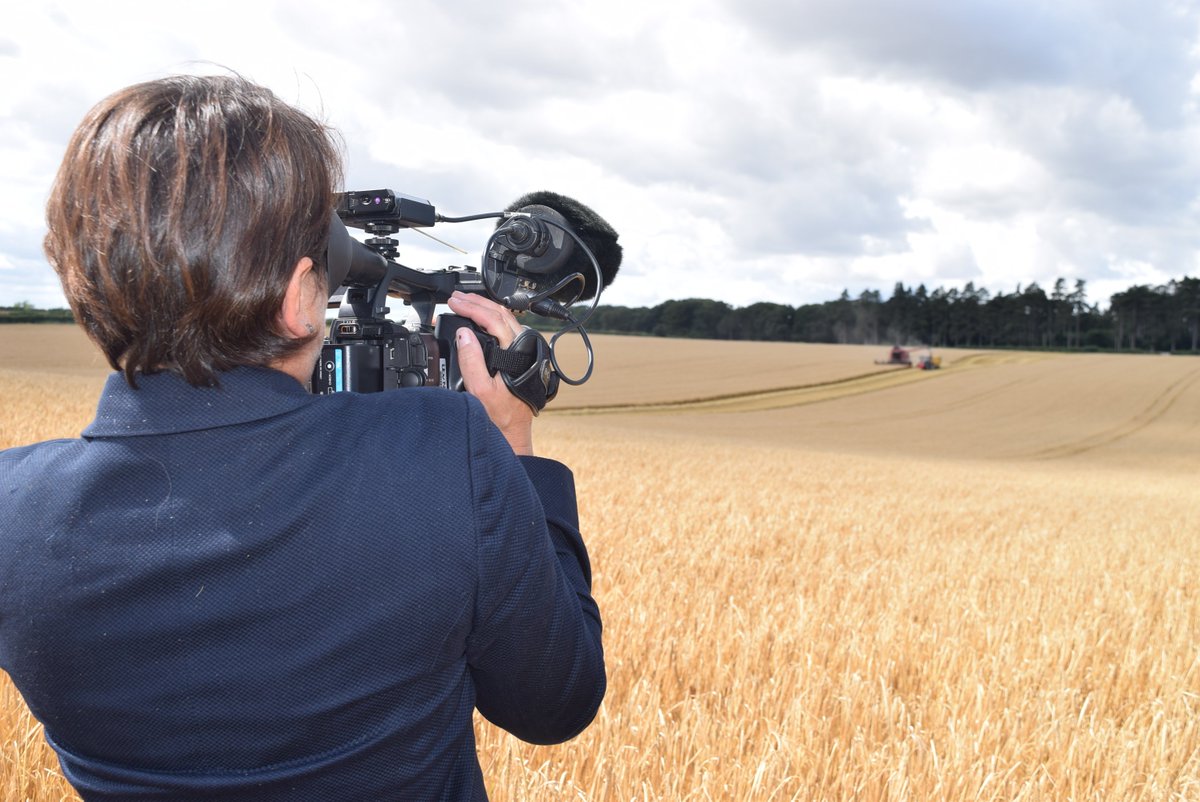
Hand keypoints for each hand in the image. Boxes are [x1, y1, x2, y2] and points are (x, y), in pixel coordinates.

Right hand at [446, 292, 534, 455]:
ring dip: (484, 307)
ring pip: (505, 318)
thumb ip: (471, 361)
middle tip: (455, 298)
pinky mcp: (522, 353)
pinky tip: (479, 318)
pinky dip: (490, 318)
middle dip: (476, 302)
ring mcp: (525, 348)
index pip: (493, 319)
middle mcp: (524, 346)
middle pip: (500, 313)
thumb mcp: (479, 390)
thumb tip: (464, 334)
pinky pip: (506, 327)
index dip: (471, 307)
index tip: (454, 302)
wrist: (514, 430)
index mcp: (516, 351)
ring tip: (464, 303)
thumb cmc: (500, 414)